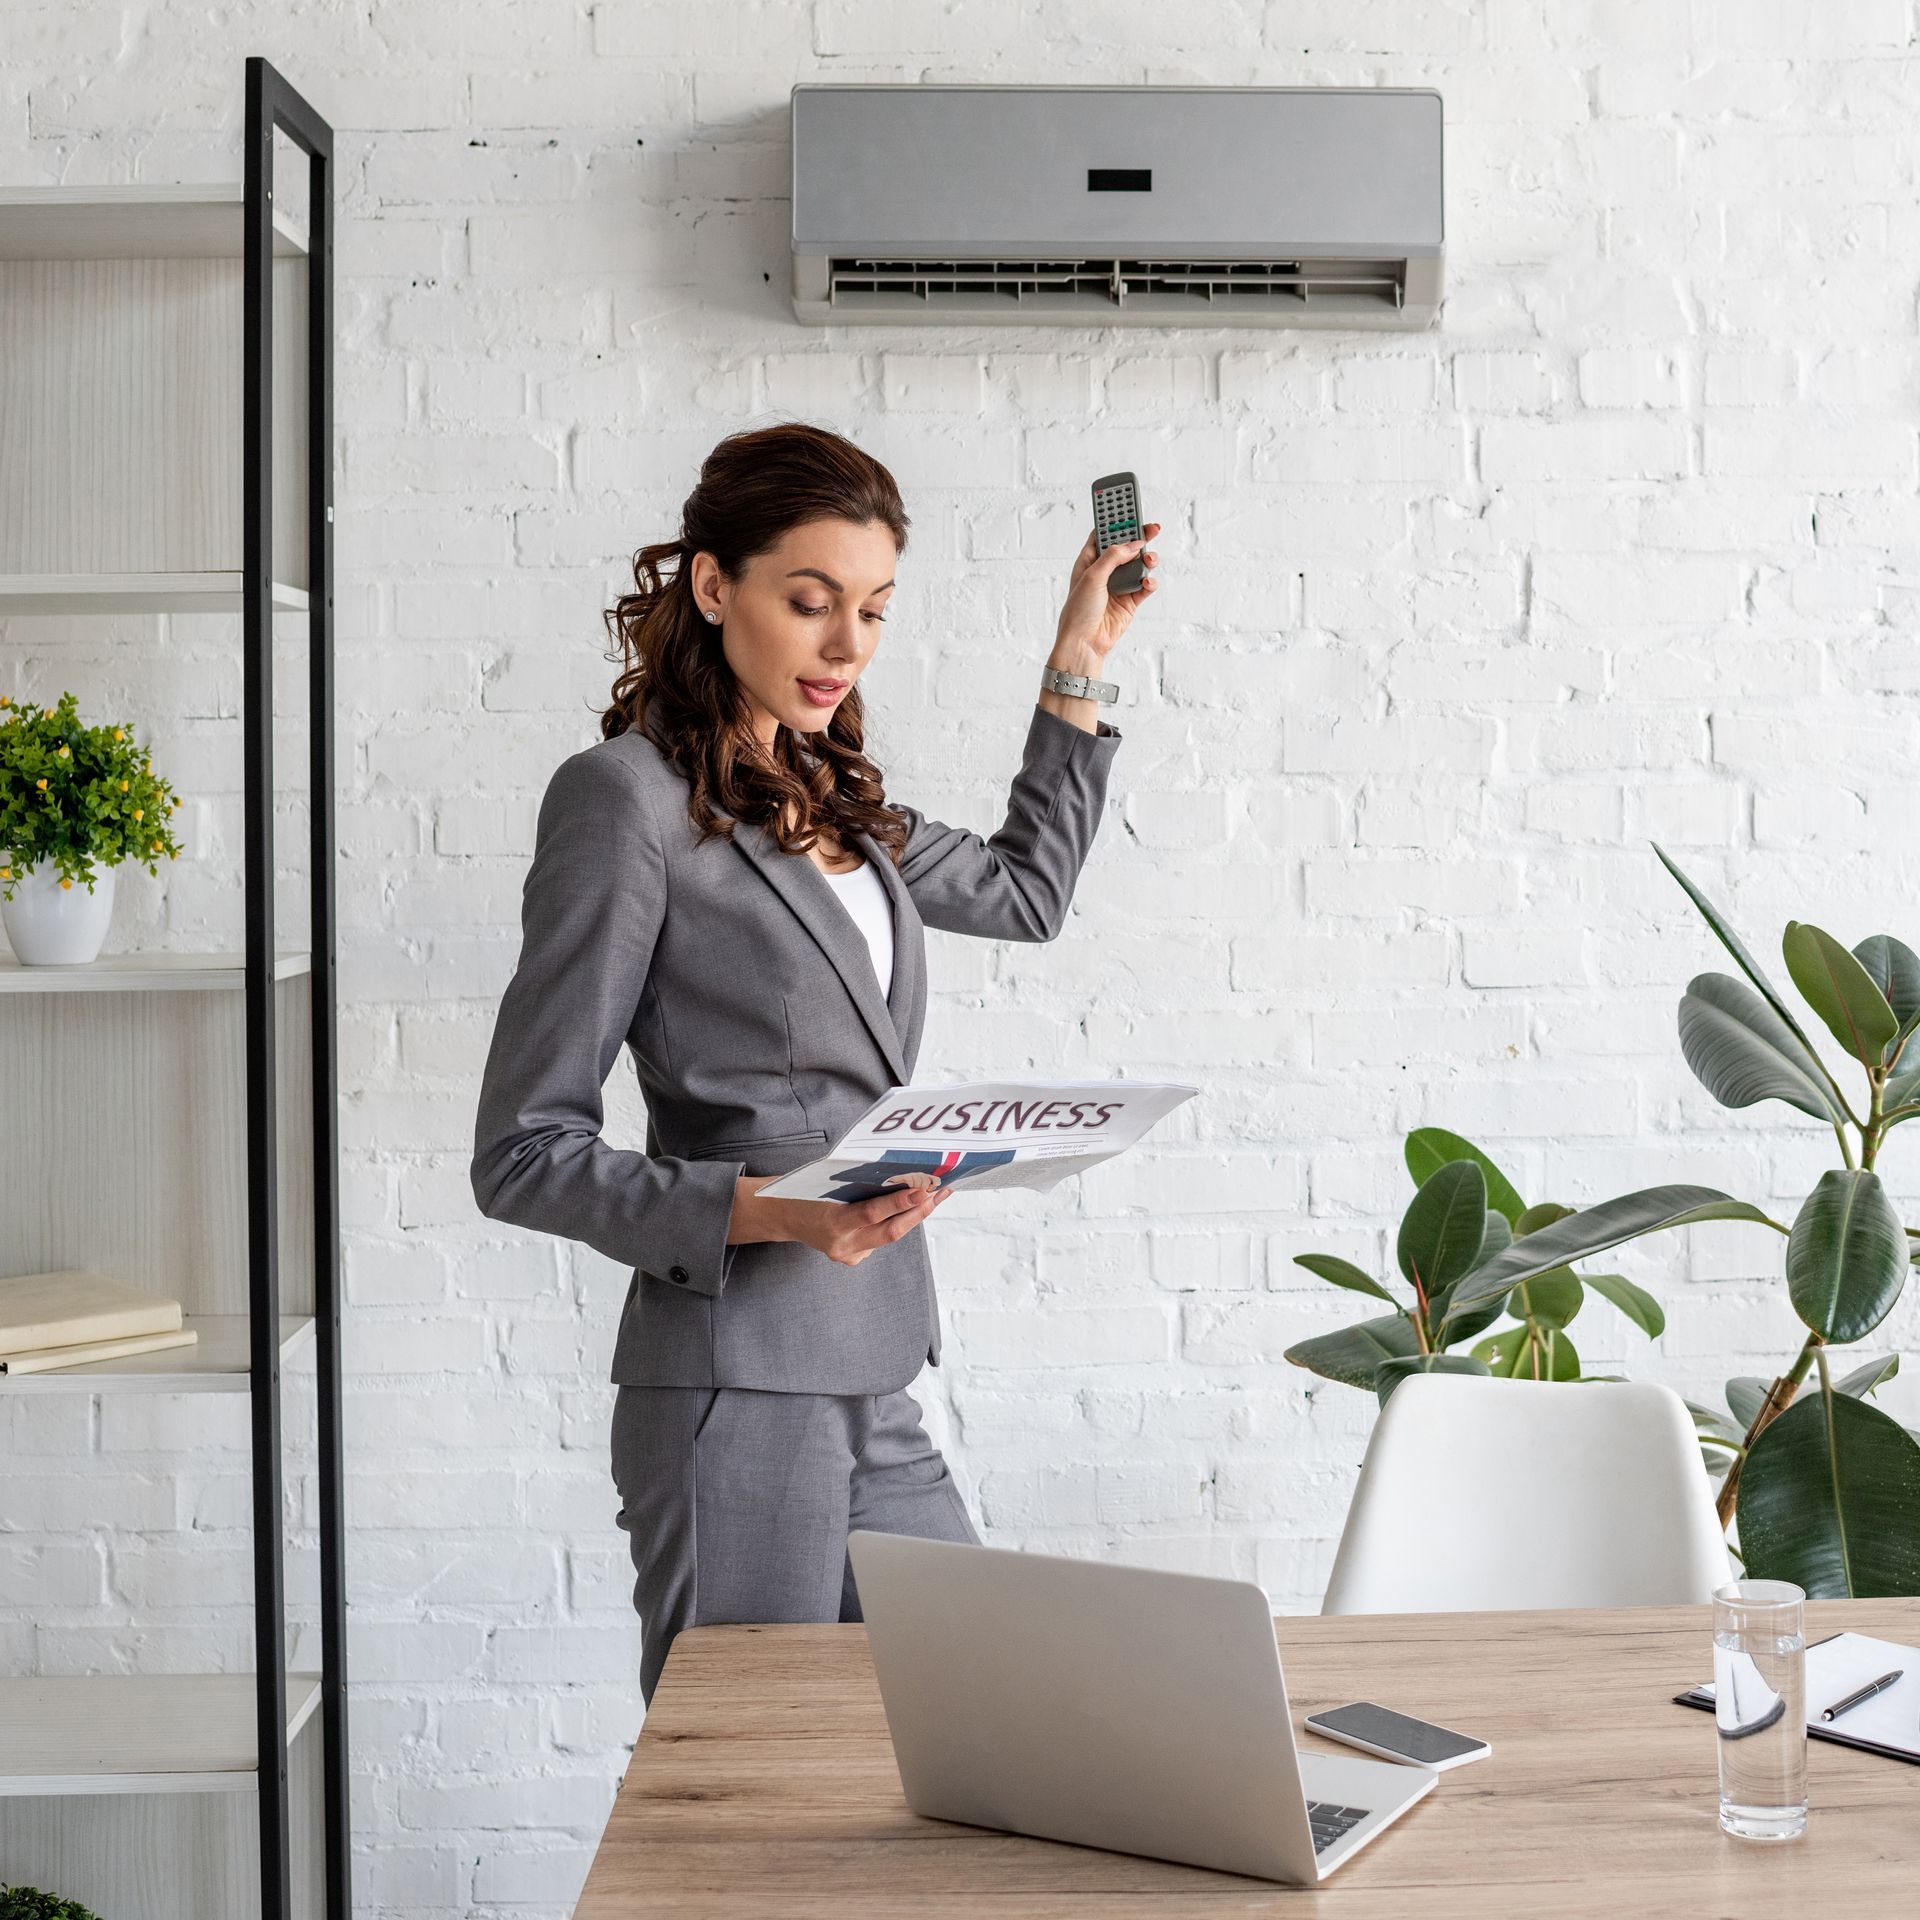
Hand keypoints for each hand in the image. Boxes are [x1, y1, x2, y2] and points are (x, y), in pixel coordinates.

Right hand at [732, 1175, 951, 1265]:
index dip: (899, 1202)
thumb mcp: (827, 1182)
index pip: (872, 1213)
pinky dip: (897, 1222)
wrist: (783, 1215)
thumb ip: (858, 1183)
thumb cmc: (806, 1191)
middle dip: (918, 1212)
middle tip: (939, 1193)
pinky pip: (880, 1239)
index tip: (923, 1190)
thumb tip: (899, 1173)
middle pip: (890, 1232)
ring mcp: (848, 1254)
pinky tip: (914, 1208)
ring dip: (914, 1216)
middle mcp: (842, 1244)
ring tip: (936, 1197)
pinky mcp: (853, 1258)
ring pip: (889, 1236)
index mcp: (832, 1222)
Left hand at [1050, 520, 1161, 674]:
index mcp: (1090, 560)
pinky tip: (1147, 582)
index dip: (1116, 520)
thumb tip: (1134, 543)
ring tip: (1149, 559)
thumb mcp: (1092, 576)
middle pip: (1126, 545)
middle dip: (1139, 535)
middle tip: (1153, 526)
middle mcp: (1106, 570)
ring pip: (1140, 564)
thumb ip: (1113, 556)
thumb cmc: (1079, 611)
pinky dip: (1150, 582)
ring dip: (1147, 559)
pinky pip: (1146, 585)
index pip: (1104, 533)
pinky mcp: (1131, 600)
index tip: (1128, 506)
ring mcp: (1119, 585)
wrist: (1084, 643)